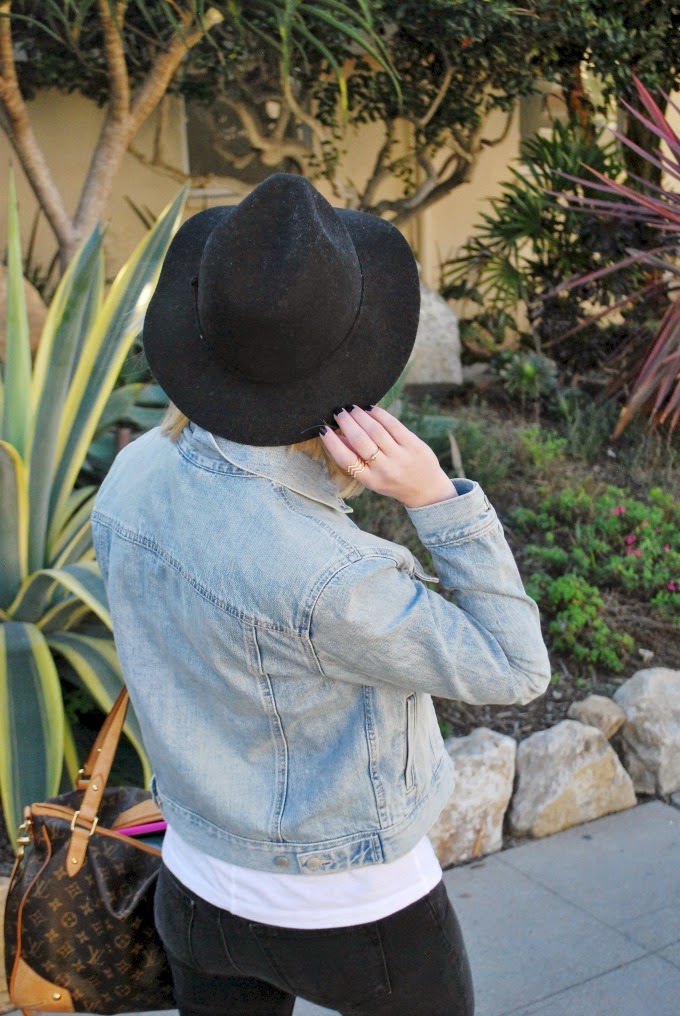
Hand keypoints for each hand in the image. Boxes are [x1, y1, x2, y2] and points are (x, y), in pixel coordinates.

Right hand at [320, 405, 456, 507]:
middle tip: (338, 412)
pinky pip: (393, 425)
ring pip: (375, 430)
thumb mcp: (371, 479)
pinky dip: (379, 414)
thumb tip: (336, 435)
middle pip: (360, 441)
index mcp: (370, 480)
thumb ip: (355, 459)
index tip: (323, 429)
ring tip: (352, 408)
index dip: (332, 443)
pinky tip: (370, 409)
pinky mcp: (413, 445)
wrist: (426, 490)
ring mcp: (400, 456)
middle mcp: (384, 469)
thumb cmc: (392, 482)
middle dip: (346, 423)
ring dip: (360, 416)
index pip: (346, 459)